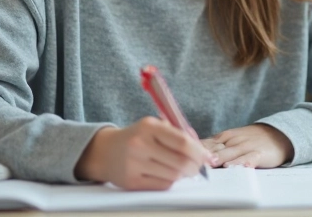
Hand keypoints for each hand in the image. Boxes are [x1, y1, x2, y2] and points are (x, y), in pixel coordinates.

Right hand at [75, 117, 213, 189]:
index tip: (206, 157)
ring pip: (173, 176)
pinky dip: (170, 181)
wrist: (105, 151)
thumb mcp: (154, 127)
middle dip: (195, 167)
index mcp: (148, 126)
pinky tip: (167, 174)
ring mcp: (134, 164)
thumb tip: (204, 152)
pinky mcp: (131, 181)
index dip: (199, 152)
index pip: (182, 142)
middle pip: (181, 162)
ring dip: (183, 175)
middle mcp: (140, 144)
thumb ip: (178, 134)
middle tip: (198, 167)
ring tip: (182, 170)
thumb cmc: (137, 137)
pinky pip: (162, 185)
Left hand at [201, 124, 293, 168]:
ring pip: (231, 152)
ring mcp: (245, 146)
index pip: (205, 143)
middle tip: (193, 162)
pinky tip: (240, 167)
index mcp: (223, 137)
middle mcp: (232, 140)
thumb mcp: (230, 140)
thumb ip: (214, 146)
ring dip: (221, 157)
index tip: (183, 155)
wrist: (277, 134)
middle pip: (215, 148)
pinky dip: (245, 162)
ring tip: (213, 163)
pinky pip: (250, 158)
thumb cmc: (249, 140)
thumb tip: (192, 153)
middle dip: (204, 155)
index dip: (195, 150)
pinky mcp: (259, 153)